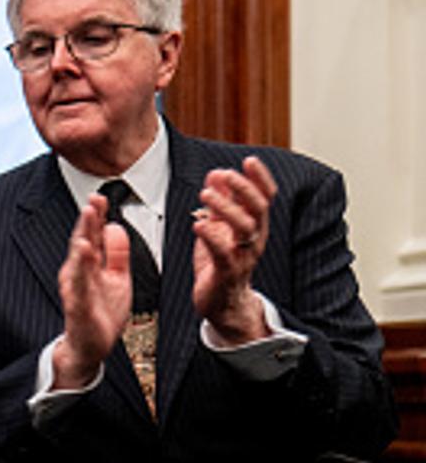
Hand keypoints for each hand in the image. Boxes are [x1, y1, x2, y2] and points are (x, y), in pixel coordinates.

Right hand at [50, 195, 132, 389]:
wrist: (90, 347)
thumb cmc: (102, 312)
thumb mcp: (118, 279)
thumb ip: (116, 254)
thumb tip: (115, 226)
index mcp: (89, 265)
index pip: (91, 235)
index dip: (95, 216)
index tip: (100, 196)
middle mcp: (78, 272)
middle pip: (83, 240)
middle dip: (88, 219)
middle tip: (94, 198)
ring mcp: (76, 288)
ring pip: (79, 258)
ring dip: (83, 234)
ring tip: (88, 215)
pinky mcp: (77, 305)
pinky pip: (79, 283)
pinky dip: (80, 267)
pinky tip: (83, 252)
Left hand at [192, 155, 274, 343]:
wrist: (222, 303)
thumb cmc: (221, 262)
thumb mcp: (220, 227)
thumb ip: (220, 202)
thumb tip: (217, 174)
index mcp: (254, 226)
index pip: (265, 198)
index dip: (260, 178)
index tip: (250, 160)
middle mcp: (253, 239)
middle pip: (259, 209)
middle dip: (244, 189)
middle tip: (225, 174)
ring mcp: (243, 256)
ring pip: (245, 229)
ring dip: (226, 208)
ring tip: (206, 194)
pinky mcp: (227, 273)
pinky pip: (224, 254)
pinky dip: (212, 237)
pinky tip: (198, 224)